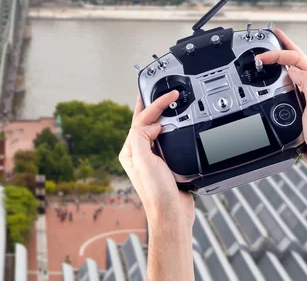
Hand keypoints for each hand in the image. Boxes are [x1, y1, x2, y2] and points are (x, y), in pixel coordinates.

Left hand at [119, 91, 194, 229]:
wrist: (173, 215)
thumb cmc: (157, 194)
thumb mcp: (144, 161)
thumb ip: (141, 137)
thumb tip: (152, 125)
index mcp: (130, 151)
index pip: (140, 121)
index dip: (154, 106)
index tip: (168, 96)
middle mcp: (139, 153)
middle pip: (145, 122)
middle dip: (154, 105)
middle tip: (162, 90)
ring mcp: (152, 158)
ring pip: (156, 129)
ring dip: (162, 115)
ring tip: (167, 102)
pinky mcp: (165, 163)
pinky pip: (167, 140)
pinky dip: (172, 129)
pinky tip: (176, 125)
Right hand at [259, 29, 306, 183]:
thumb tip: (292, 68)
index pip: (297, 59)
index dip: (278, 53)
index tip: (261, 56)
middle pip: (296, 60)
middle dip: (283, 46)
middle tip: (272, 35)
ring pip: (292, 72)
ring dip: (281, 60)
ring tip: (272, 51)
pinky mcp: (303, 108)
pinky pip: (289, 86)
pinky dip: (280, 78)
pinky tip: (274, 79)